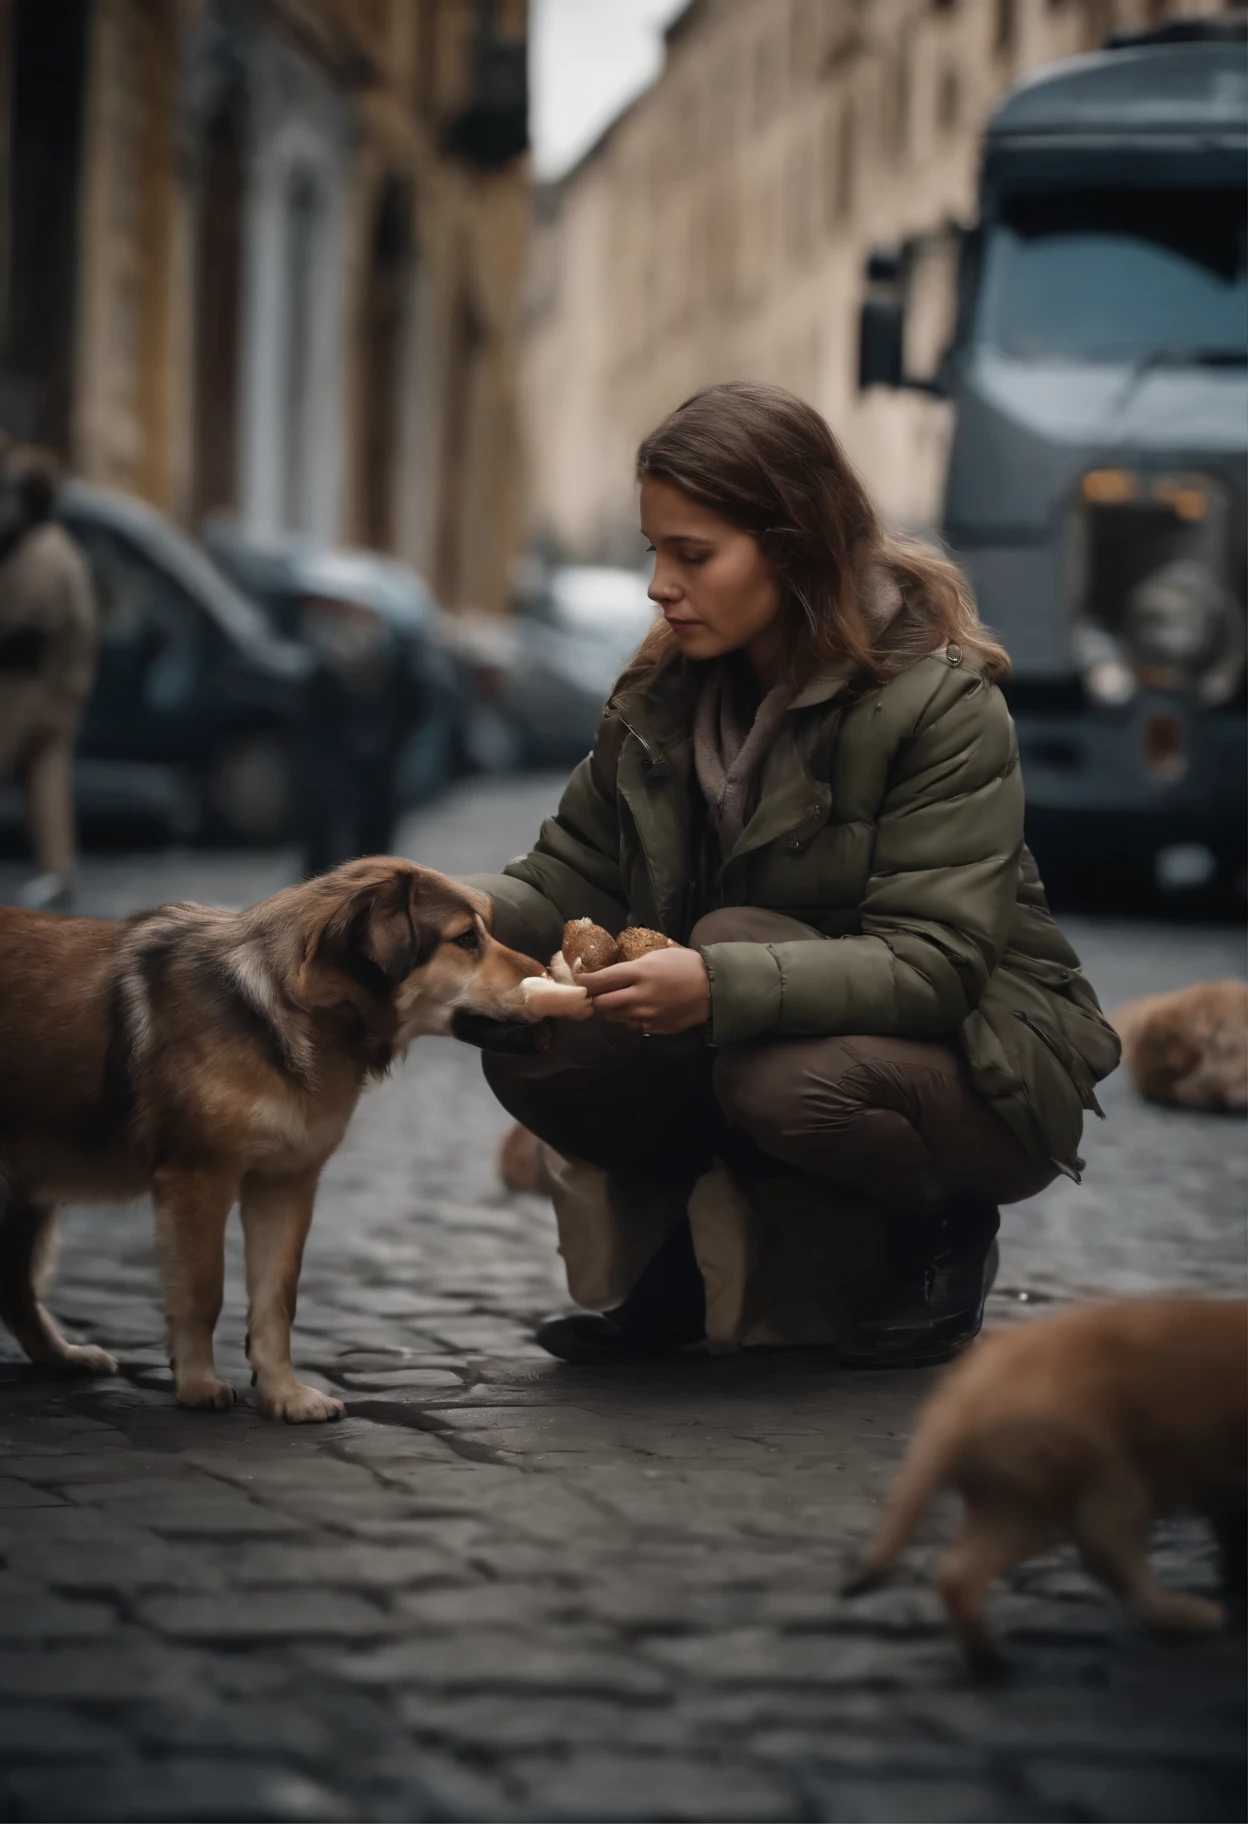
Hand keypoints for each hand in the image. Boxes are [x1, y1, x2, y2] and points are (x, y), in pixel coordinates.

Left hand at [581, 946, 710, 1034]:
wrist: (713, 988)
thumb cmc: (685, 965)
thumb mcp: (657, 956)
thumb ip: (632, 967)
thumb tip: (610, 976)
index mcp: (638, 973)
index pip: (600, 981)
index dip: (585, 982)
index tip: (579, 982)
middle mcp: (638, 996)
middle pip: (602, 1004)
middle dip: (596, 1000)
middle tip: (598, 995)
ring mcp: (646, 1015)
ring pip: (615, 1017)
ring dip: (611, 1010)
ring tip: (618, 1002)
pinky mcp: (655, 1028)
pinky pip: (633, 1025)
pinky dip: (631, 1018)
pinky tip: (640, 1010)